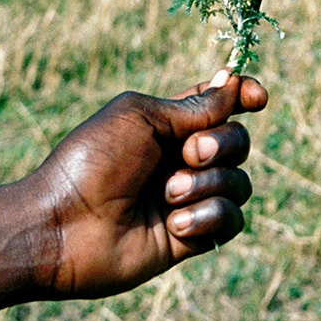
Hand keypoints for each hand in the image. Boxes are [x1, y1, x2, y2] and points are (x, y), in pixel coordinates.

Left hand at [24, 70, 267, 298]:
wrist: (62, 227)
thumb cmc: (93, 163)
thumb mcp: (142, 118)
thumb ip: (195, 106)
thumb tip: (234, 82)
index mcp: (168, 124)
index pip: (220, 104)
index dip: (244, 96)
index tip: (257, 98)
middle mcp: (182, 160)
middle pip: (238, 141)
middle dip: (221, 144)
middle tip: (187, 154)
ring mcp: (188, 199)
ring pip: (239, 182)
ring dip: (209, 184)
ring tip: (168, 196)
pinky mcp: (190, 237)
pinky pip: (231, 221)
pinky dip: (210, 217)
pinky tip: (176, 223)